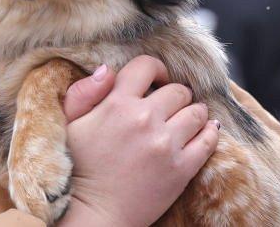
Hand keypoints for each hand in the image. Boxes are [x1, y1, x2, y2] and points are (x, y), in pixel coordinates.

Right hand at [57, 56, 218, 226]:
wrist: (94, 212)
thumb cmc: (79, 167)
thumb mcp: (70, 123)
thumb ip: (84, 91)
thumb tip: (107, 69)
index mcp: (117, 103)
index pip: (147, 66)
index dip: (154, 69)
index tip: (155, 80)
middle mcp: (145, 119)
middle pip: (177, 90)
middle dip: (174, 95)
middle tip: (168, 107)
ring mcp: (166, 144)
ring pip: (197, 112)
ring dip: (192, 113)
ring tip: (184, 120)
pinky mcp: (182, 168)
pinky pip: (208, 141)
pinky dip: (209, 132)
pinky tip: (204, 131)